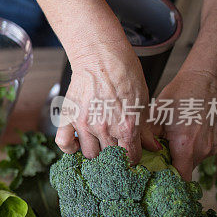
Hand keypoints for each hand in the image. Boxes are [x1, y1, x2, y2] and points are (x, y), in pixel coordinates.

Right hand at [56, 44, 158, 163]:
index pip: (130, 158)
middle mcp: (105, 129)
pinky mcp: (69, 117)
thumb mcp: (143, 103)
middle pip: (110, 158)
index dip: (133, 158)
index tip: (131, 154)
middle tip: (116, 148)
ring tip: (99, 144)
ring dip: (95, 151)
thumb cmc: (125, 75)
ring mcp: (84, 124)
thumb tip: (153, 147)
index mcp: (127, 127)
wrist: (102, 58)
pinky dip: (70, 147)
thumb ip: (145, 129)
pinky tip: (77, 144)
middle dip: (115, 155)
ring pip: (89, 154)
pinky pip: (64, 143)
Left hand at [150, 70, 216, 179]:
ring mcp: (212, 148)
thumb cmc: (178, 96)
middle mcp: (202, 149)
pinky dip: (189, 150)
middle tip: (156, 156)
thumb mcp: (155, 115)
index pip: (179, 178)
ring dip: (179, 157)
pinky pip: (200, 155)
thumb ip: (146, 139)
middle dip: (169, 167)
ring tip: (169, 142)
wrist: (204, 81)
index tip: (154, 177)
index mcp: (186, 145)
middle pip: (183, 171)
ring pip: (191, 163)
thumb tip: (136, 155)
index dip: (166, 180)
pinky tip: (182, 136)